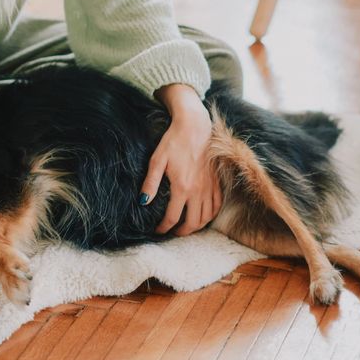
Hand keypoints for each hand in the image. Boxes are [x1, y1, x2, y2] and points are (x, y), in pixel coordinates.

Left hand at [141, 83, 220, 235]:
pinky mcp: (216, 182)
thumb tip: (143, 201)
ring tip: (186, 225)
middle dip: (182, 232)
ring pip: (207, 217)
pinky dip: (210, 215)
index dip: (163, 228)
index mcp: (182, 187)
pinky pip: (217, 205)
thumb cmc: (173, 141)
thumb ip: (151, 182)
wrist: (194, 127)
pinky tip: (203, 214)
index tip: (157, 230)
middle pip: (193, 223)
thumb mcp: (157, 160)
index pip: (173, 218)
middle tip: (172, 231)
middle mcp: (198, 191)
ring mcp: (209, 187)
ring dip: (197, 226)